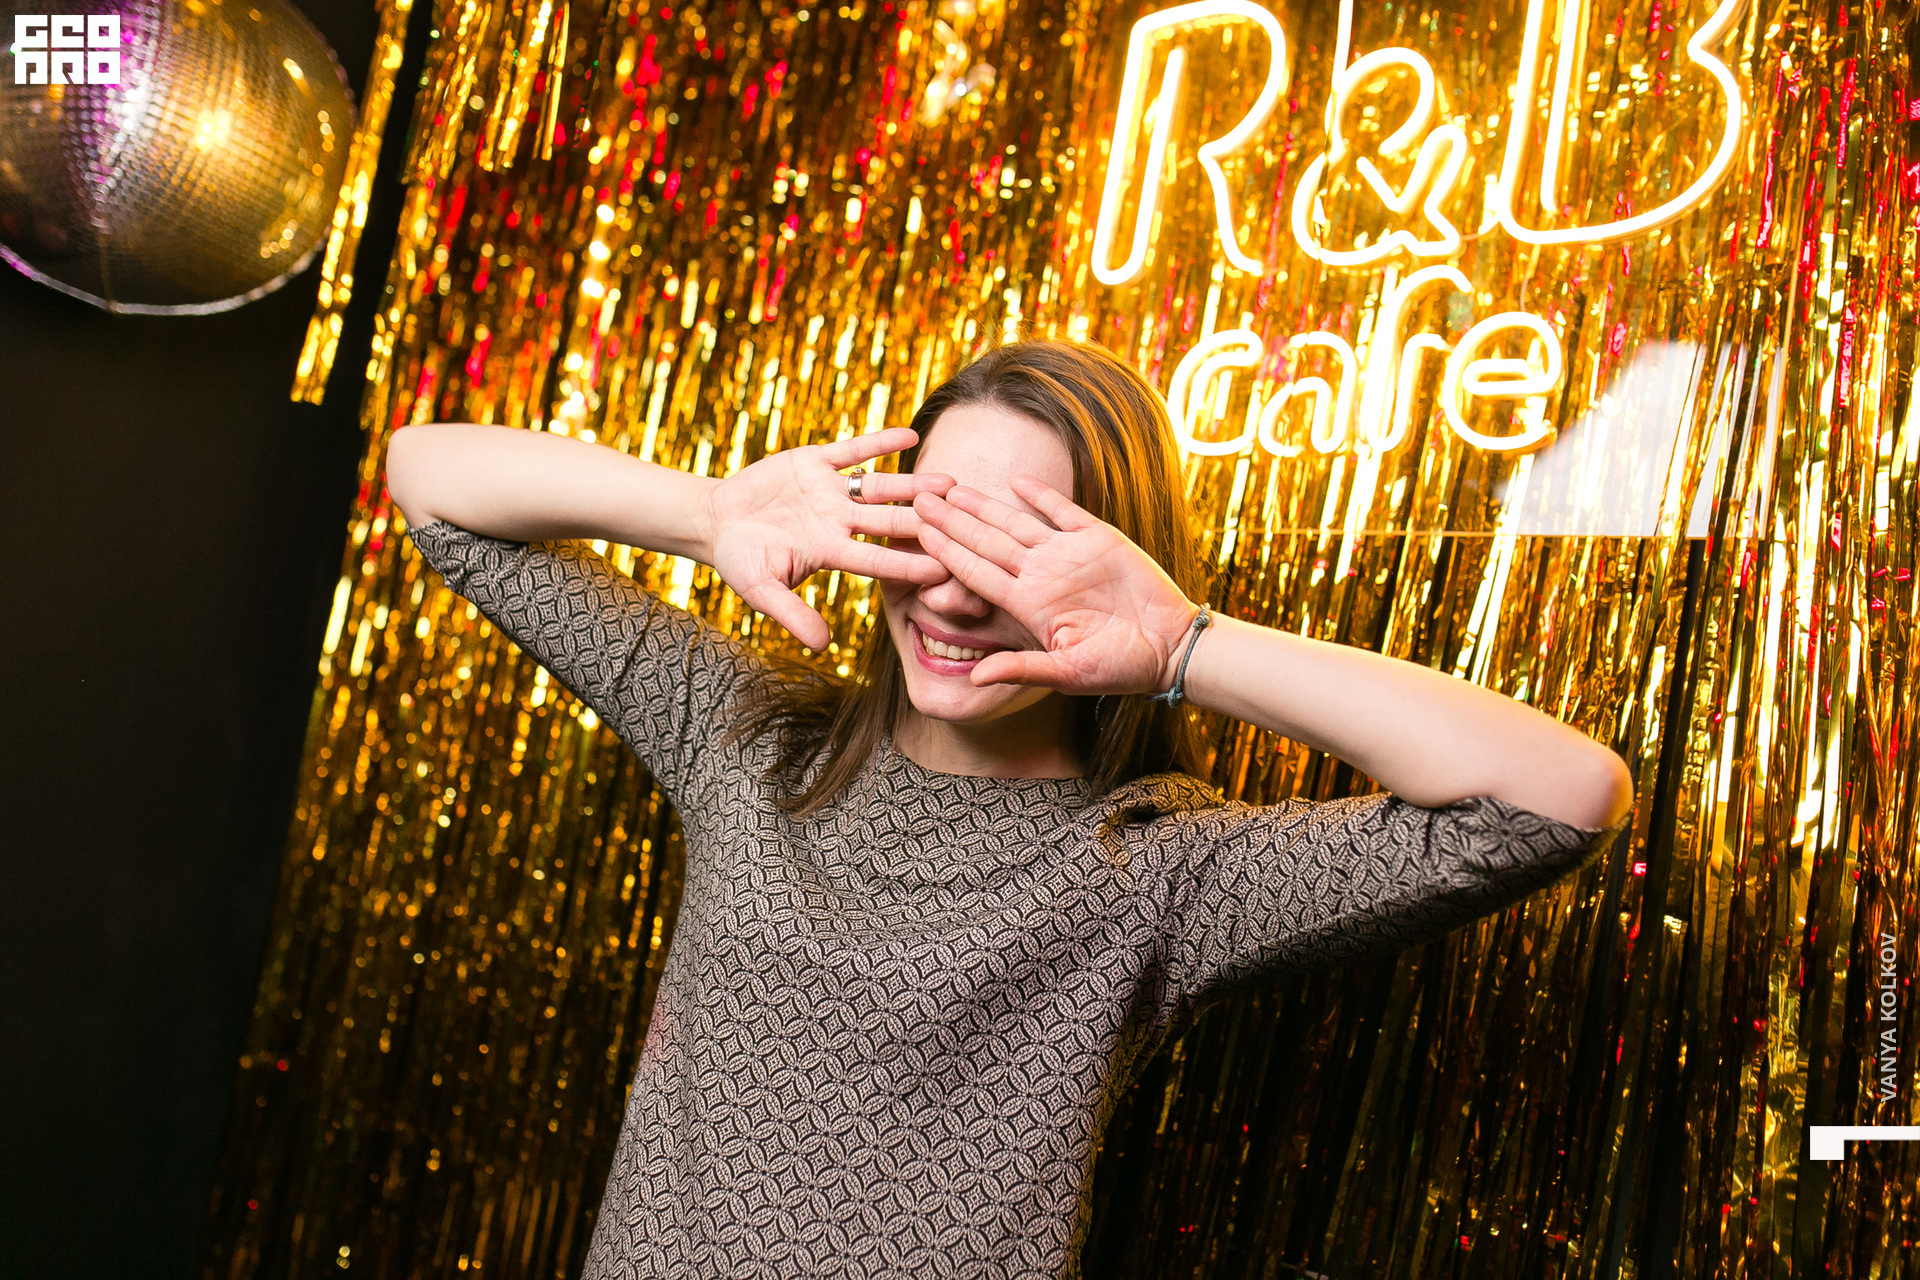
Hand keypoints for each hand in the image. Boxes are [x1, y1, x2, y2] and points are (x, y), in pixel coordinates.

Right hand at [706, 427, 953, 648]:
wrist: (717, 522)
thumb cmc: (739, 560)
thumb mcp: (761, 590)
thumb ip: (792, 615)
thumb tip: (822, 647)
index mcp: (829, 552)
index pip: (876, 560)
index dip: (907, 564)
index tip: (943, 568)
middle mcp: (839, 521)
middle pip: (888, 522)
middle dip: (924, 522)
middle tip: (962, 521)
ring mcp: (830, 491)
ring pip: (879, 487)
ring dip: (912, 484)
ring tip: (948, 482)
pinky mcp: (815, 461)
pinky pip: (853, 450)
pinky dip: (878, 442)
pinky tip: (912, 435)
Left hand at [911, 475, 1198, 693]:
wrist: (1170, 647)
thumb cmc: (1120, 668)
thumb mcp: (1068, 673)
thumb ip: (1021, 669)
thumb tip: (973, 680)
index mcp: (1028, 605)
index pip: (976, 573)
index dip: (946, 552)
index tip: (916, 534)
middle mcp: (1041, 575)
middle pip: (985, 542)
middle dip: (951, 520)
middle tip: (916, 497)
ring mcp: (1067, 555)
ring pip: (1016, 523)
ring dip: (984, 505)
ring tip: (951, 487)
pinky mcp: (1098, 539)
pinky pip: (1063, 512)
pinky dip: (1042, 496)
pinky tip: (1016, 481)